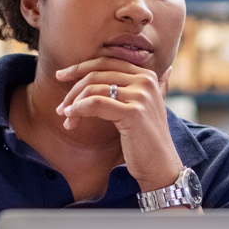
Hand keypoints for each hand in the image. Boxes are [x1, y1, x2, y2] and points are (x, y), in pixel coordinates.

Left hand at [54, 57, 183, 192]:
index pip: (107, 62)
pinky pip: (95, 103)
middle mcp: (146, 81)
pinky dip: (78, 110)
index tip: (61, 76)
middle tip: (61, 106)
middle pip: (97, 73)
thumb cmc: (149, 139)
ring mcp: (141, 96)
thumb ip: (158, 87)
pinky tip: (71, 119)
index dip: (80, 67)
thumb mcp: (151, 107)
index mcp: (147, 76)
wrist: (160, 166)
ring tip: (66, 118)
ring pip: (93, 89)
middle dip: (73, 88)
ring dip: (74, 104)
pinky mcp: (133, 113)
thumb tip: (167, 70)